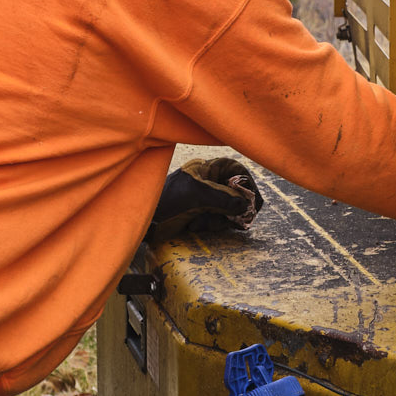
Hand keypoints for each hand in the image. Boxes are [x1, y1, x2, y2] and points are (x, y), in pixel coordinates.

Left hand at [145, 156, 261, 242]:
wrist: (141, 222)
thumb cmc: (164, 202)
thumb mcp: (195, 197)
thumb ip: (223, 199)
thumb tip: (246, 204)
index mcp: (206, 168)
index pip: (236, 171)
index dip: (248, 185)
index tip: (254, 202)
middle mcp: (207, 181)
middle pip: (236, 193)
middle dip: (231, 208)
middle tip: (228, 219)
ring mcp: (204, 197)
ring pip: (228, 209)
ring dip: (218, 220)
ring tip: (199, 222)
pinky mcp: (199, 213)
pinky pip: (216, 220)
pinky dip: (209, 226)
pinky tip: (194, 226)